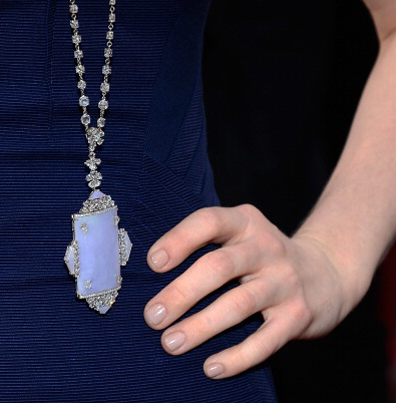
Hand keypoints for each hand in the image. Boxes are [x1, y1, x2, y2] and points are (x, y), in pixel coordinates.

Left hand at [144, 204, 348, 378]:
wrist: (326, 272)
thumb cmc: (264, 256)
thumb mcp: (241, 236)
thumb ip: (207, 246)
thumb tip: (151, 279)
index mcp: (246, 222)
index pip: (210, 221)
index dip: (180, 239)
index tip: (153, 263)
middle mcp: (267, 247)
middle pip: (219, 266)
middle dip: (181, 293)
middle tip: (151, 317)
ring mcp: (285, 281)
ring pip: (238, 304)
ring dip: (201, 326)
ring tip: (170, 343)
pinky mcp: (298, 315)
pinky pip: (265, 340)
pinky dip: (236, 356)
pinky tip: (211, 367)